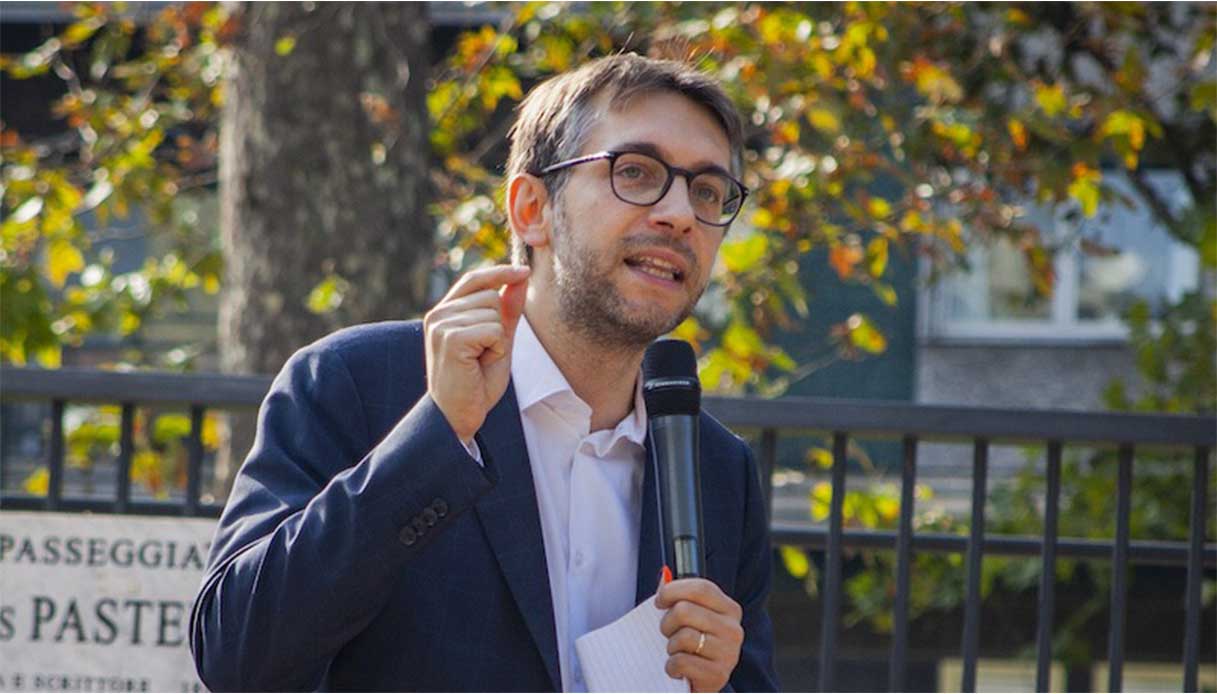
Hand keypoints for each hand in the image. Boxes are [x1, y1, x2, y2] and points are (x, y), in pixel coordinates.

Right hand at [424, 264, 528, 441]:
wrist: (457, 417)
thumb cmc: (476, 383)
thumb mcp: (498, 341)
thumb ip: (507, 310)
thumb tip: (521, 276)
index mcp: (445, 312)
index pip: (473, 279)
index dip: (500, 273)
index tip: (525, 271)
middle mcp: (438, 314)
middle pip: (490, 295)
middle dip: (498, 325)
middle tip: (483, 354)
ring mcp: (441, 324)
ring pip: (493, 311)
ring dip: (497, 339)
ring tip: (479, 361)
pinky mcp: (450, 337)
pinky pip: (492, 329)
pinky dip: (496, 348)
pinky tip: (479, 365)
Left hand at [656, 578, 744, 692]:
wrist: (702, 684)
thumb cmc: (692, 646)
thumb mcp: (690, 619)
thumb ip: (678, 596)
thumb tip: (664, 575)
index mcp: (729, 609)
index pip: (701, 588)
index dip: (674, 590)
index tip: (659, 601)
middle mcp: (733, 629)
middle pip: (685, 610)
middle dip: (667, 622)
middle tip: (668, 633)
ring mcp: (729, 653)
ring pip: (683, 636)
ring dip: (670, 646)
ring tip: (675, 652)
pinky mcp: (718, 675)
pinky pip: (682, 662)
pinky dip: (672, 666)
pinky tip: (677, 669)